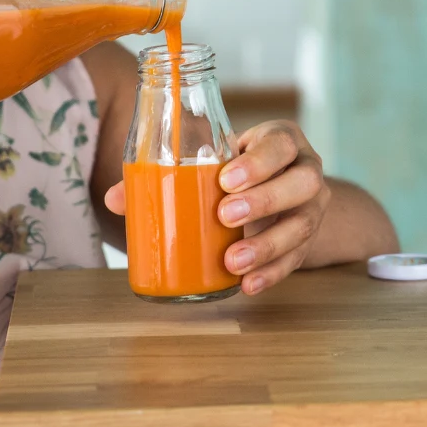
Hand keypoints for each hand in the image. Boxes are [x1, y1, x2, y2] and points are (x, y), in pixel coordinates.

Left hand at [104, 120, 330, 295]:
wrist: (279, 192)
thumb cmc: (234, 169)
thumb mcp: (211, 162)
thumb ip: (166, 175)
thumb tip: (114, 199)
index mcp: (280, 142)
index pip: (280, 144)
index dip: (258, 162)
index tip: (225, 179)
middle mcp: (305, 171)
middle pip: (303, 183)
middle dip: (264, 201)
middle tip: (224, 216)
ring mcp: (312, 207)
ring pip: (303, 225)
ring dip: (267, 246)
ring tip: (232, 262)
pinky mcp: (308, 241)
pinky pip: (297, 259)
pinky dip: (272, 274)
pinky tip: (247, 285)